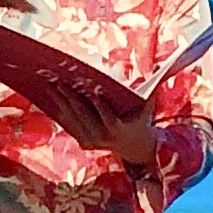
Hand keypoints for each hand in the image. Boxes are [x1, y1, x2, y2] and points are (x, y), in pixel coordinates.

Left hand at [45, 84, 159, 170]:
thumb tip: (162, 65)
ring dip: (60, 100)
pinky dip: (60, 108)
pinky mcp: (83, 141)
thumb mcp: (149, 106)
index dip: (98, 101)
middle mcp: (102, 137)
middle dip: (70, 96)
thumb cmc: (141, 120)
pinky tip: (52, 94)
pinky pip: (69, 123)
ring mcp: (91, 141)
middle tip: (59, 79)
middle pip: (83, 115)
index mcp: (118, 129)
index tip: (90, 86)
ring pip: (72, 119)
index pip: (106, 114)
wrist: (134, 147)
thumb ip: (153, 88)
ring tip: (50, 83)